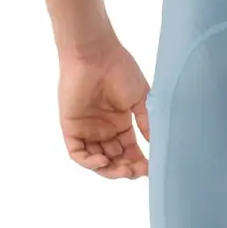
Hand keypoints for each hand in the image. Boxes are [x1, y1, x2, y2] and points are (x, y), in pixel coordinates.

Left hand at [57, 43, 150, 179]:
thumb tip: (156, 144)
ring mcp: (86, 130)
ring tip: (125, 171)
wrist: (96, 55)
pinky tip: (104, 162)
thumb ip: (146, 122)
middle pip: (114, 159)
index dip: (139, 162)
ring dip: (110, 170)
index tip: (151, 169)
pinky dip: (90, 162)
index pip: (129, 150)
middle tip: (138, 172)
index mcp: (119, 123)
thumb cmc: (120, 71)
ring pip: (96, 161)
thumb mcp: (140, 99)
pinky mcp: (71, 128)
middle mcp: (102, 129)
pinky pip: (77, 153)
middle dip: (126, 170)